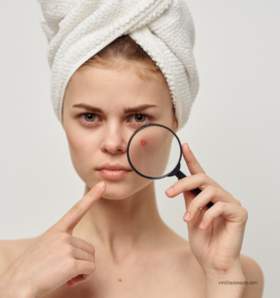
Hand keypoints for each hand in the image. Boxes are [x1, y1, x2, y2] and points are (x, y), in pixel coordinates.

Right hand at [0, 181, 105, 297]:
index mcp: (55, 231)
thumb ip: (62, 244)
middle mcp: (62, 236)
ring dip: (82, 271)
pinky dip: (83, 278)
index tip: (102, 185)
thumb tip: (82, 254)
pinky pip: (90, 269)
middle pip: (89, 248)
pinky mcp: (70, 263)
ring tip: (63, 275)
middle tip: (64, 271)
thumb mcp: (44, 249)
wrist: (14, 288)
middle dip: (82, 262)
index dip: (91, 197)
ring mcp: (66, 247)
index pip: (76, 210)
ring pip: (91, 260)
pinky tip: (68, 281)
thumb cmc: (29, 271)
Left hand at [165, 143, 247, 278]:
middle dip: (183, 183)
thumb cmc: (203, 241)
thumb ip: (189, 199)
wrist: (214, 263)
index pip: (200, 173)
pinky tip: (202, 226)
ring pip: (210, 190)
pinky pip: (220, 206)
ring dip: (195, 205)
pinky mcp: (239, 213)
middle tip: (168, 193)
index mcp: (208, 195)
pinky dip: (207, 216)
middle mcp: (221, 195)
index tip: (185, 146)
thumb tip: (182, 184)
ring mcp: (231, 203)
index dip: (192, 159)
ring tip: (187, 219)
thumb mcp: (191, 215)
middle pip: (202, 178)